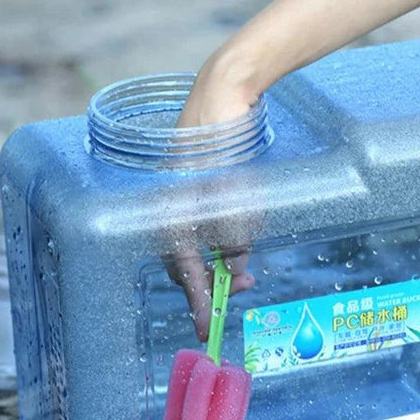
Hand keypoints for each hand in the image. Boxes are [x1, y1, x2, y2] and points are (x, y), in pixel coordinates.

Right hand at [165, 53, 261, 341]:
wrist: (224, 91)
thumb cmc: (228, 147)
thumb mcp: (239, 203)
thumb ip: (234, 241)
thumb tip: (234, 267)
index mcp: (173, 218)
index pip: (185, 273)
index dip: (199, 302)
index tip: (206, 329)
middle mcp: (171, 209)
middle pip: (189, 260)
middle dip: (217, 275)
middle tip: (246, 283)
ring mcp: (180, 195)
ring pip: (200, 239)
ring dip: (225, 248)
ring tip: (249, 240)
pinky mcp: (193, 183)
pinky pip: (205, 217)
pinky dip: (224, 226)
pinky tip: (242, 217)